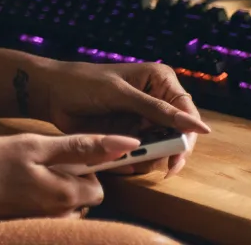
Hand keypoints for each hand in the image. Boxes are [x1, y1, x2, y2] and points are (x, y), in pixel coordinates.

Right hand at [0, 133, 139, 223]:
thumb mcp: (32, 145)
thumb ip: (79, 146)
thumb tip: (125, 143)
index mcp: (68, 195)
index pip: (97, 185)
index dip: (81, 166)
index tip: (56, 155)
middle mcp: (62, 219)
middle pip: (80, 199)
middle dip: (64, 181)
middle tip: (31, 164)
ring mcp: (44, 228)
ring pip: (60, 208)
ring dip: (47, 193)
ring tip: (17, 179)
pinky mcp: (27, 231)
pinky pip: (42, 218)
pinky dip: (31, 205)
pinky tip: (9, 193)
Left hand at [37, 61, 210, 177]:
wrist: (51, 94)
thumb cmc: (84, 83)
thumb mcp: (121, 94)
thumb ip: (157, 110)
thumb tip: (199, 127)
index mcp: (161, 80)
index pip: (187, 112)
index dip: (189, 135)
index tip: (179, 155)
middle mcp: (158, 100)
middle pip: (179, 133)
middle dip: (170, 151)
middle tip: (163, 169)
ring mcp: (145, 119)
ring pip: (162, 147)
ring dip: (150, 157)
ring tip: (129, 158)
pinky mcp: (131, 134)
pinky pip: (143, 153)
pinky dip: (135, 159)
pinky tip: (120, 159)